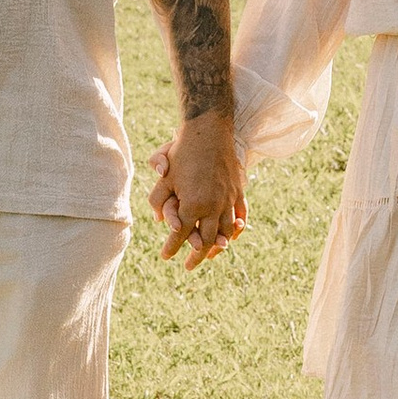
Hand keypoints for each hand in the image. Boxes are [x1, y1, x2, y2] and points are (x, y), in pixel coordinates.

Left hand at [152, 116, 246, 267]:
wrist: (210, 131)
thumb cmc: (183, 153)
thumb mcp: (165, 176)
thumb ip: (159, 200)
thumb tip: (158, 220)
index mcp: (192, 204)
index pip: (180, 235)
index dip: (172, 248)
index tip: (165, 257)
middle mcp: (212, 206)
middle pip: (205, 241)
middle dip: (196, 256)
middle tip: (189, 266)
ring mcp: (228, 200)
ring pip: (226, 232)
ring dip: (218, 247)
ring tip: (211, 255)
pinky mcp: (238, 191)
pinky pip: (239, 217)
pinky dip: (236, 230)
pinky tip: (231, 235)